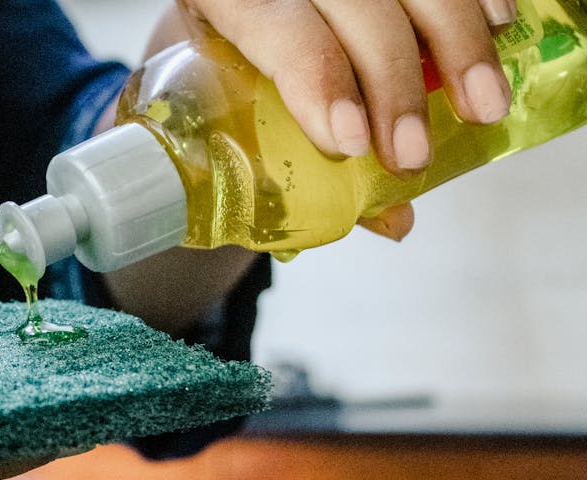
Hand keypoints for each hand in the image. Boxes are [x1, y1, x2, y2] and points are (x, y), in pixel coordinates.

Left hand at [148, 0, 514, 239]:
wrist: (221, 44)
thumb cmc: (219, 87)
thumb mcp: (234, 124)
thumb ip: (297, 167)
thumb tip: (392, 220)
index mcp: (219, 1)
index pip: (272, 27)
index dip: (316, 78)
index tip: (351, 141)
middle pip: (352, 5)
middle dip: (392, 82)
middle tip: (413, 154)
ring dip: (454, 42)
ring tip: (482, 105)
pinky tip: (499, 29)